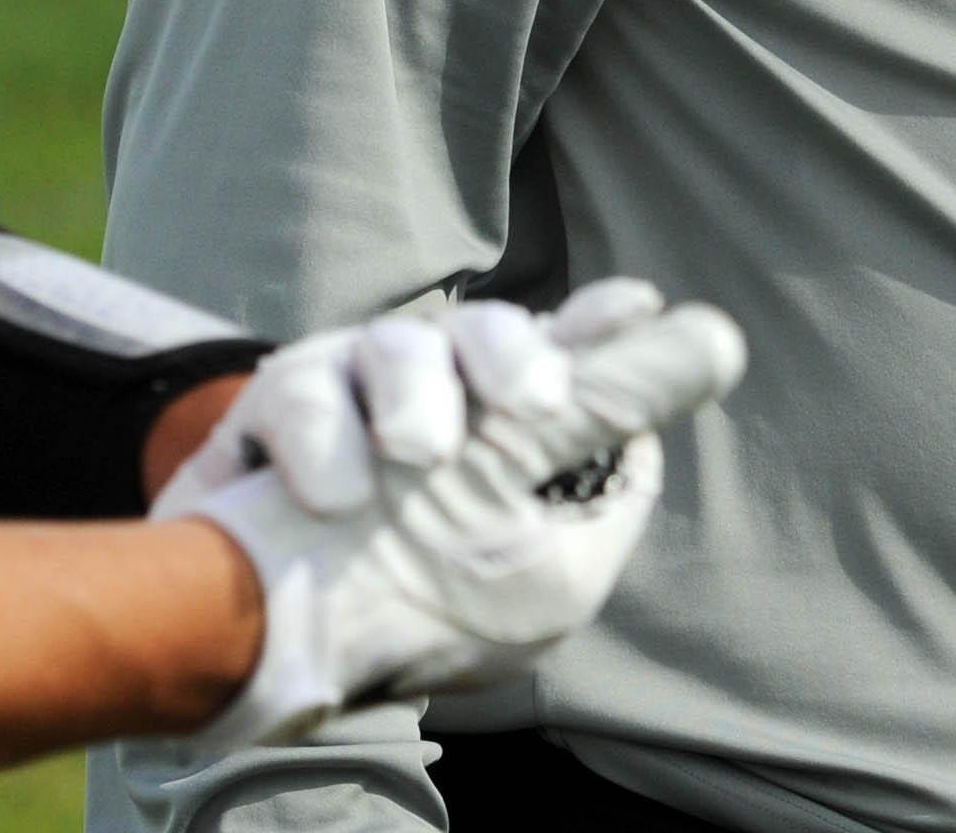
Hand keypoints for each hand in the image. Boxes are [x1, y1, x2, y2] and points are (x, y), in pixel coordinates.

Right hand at [154, 281, 746, 743]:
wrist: (233, 651)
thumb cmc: (393, 600)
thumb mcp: (526, 521)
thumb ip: (611, 407)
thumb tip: (722, 336)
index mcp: (508, 449)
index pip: (573, 365)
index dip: (604, 330)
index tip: (639, 304)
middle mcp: (434, 418)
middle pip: (485, 335)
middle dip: (510, 356)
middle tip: (532, 404)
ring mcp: (352, 411)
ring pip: (399, 345)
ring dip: (415, 399)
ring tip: (418, 458)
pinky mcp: (278, 418)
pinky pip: (304, 387)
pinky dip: (324, 440)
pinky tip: (334, 492)